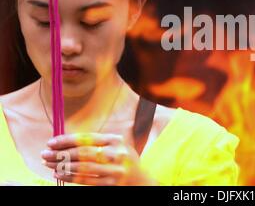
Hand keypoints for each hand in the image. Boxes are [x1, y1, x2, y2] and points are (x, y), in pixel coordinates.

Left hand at [41, 133, 157, 185]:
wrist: (140, 180)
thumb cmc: (122, 160)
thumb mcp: (115, 146)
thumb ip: (97, 143)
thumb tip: (65, 143)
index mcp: (116, 140)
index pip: (87, 138)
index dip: (67, 140)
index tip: (51, 142)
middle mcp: (117, 153)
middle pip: (83, 152)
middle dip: (61, 153)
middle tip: (45, 154)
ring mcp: (115, 170)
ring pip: (83, 167)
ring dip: (62, 166)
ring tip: (49, 164)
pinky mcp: (111, 184)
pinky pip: (86, 180)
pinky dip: (70, 177)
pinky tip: (59, 175)